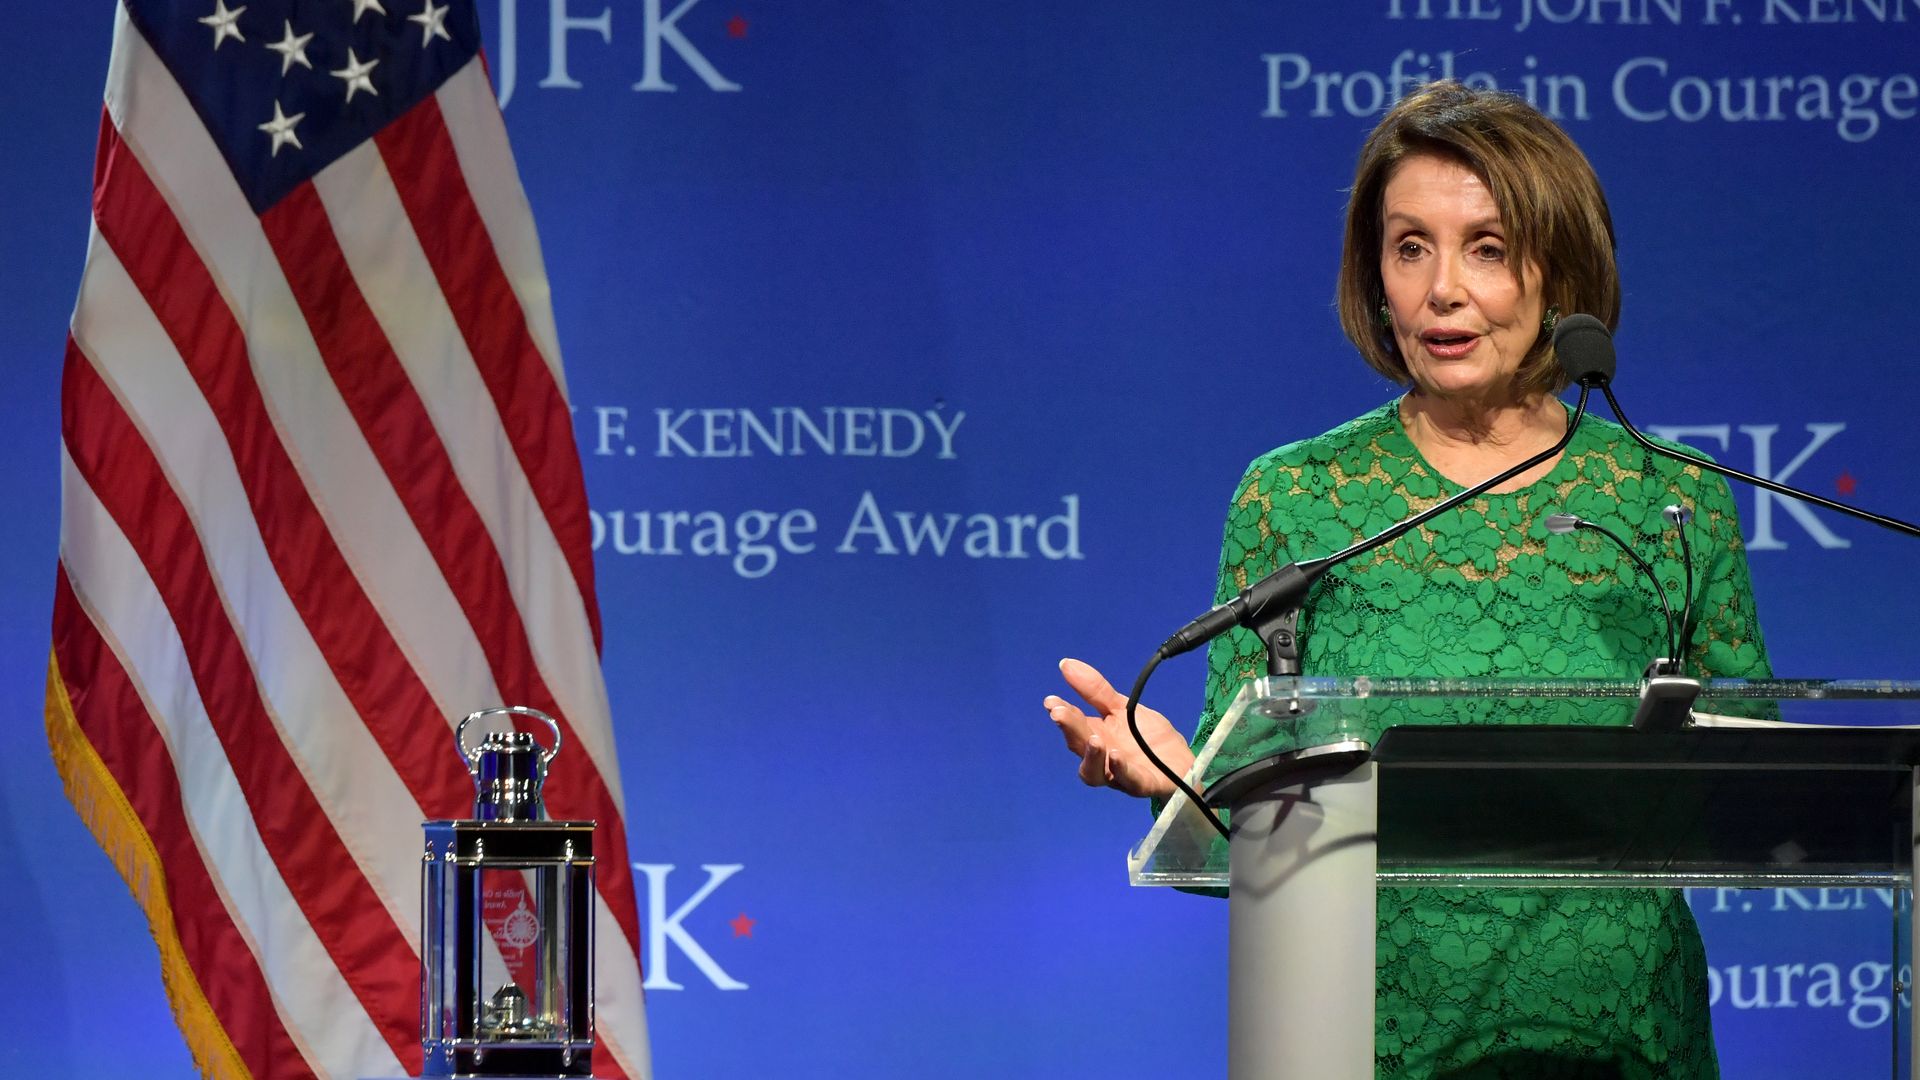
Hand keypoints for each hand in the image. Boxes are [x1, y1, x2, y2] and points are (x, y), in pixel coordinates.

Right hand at [1044, 657, 1192, 799]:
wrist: (1182, 761)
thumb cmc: (1148, 737)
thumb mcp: (1123, 707)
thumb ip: (1095, 690)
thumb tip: (1065, 663)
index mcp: (1096, 736)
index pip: (1074, 725)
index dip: (1062, 714)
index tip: (1051, 701)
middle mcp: (1102, 758)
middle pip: (1080, 747)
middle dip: (1070, 730)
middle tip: (1059, 713)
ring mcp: (1120, 775)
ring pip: (1096, 773)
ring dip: (1091, 756)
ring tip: (1093, 739)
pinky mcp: (1143, 784)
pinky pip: (1129, 781)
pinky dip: (1121, 770)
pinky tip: (1117, 755)